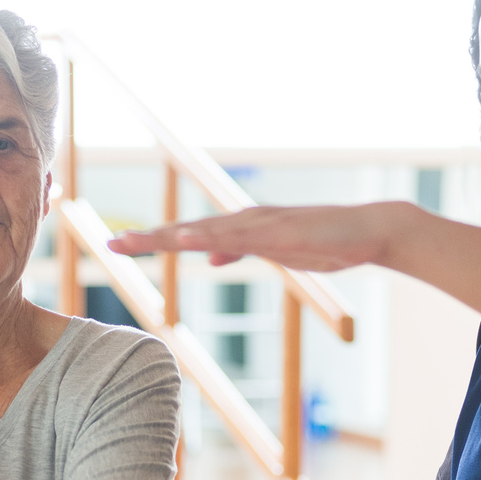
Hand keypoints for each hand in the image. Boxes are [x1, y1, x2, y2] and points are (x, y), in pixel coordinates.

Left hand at [107, 202, 411, 273]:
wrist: (370, 231)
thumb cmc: (327, 242)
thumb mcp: (277, 253)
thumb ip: (242, 251)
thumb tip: (211, 257)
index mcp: (242, 230)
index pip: (190, 237)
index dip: (155, 241)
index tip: (121, 246)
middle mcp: (245, 222)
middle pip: (188, 231)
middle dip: (149, 238)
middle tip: (110, 245)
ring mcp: (261, 225)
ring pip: (206, 231)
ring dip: (170, 236)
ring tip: (135, 241)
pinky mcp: (279, 232)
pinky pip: (240, 237)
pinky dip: (211, 237)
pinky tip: (188, 239)